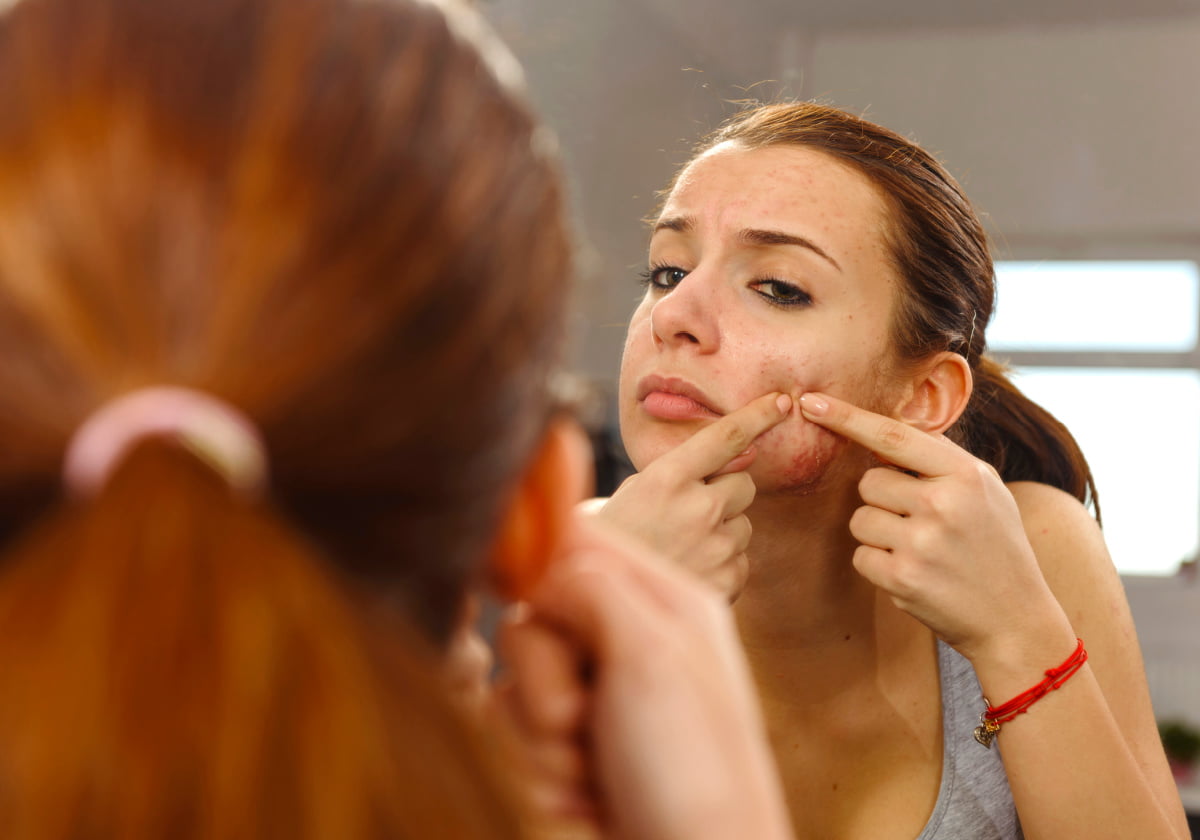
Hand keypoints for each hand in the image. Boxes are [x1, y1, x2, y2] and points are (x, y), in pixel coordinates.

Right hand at [497, 516, 793, 839]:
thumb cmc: (693, 774)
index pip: (581, 540)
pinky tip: (587, 801)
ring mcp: (603, 699)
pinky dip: (542, 774)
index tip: (523, 602)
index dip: (541, 566)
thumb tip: (543, 558)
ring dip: (540, 740)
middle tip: (580, 721)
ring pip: (516, 682)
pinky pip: (517, 736)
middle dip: (542, 679)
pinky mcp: (577, 750)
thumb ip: (594, 587)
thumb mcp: (651, 658)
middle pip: (534, 616)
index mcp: (665, 603)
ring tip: (591, 775)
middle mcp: (632, 642)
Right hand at [588, 392, 791, 599]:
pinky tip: (689, 571)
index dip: (758, 415)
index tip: (780, 401)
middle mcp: (697, 508)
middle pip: (744, 485)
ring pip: (743, 525)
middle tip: (693, 512)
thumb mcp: (633, 492)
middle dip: (726, 494)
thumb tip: (733, 461)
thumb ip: (680, 474)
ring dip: (722, 532)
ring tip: (684, 549)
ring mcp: (715, 547)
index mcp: (667, 478)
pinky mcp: (726, 580)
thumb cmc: (614, 541)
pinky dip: (721, 566)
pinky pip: (741, 562)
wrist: (599, 600)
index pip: (726, 436)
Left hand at [797, 391, 1069, 662]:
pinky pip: (860, 556)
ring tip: (922, 551)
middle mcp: (943, 503)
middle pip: (869, 482)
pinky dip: (879, 566)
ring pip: (859, 519)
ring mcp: (922, 542)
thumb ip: (940, 460)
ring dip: (879, 534)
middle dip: (884, 500)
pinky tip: (915, 574)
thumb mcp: (986, 492)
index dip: (847, 417)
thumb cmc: (995, 548)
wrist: (1017, 620)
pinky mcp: (902, 578)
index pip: (892, 435)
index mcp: (965, 474)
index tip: (811, 402)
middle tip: (923, 525)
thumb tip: (885, 430)